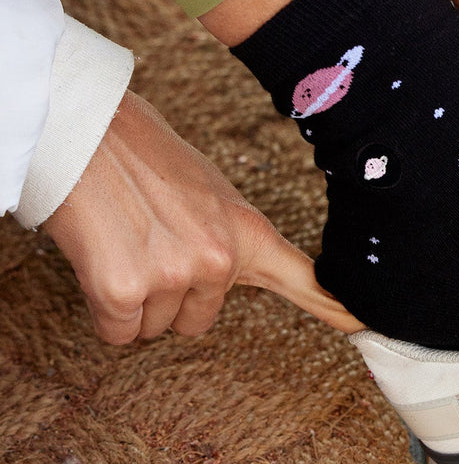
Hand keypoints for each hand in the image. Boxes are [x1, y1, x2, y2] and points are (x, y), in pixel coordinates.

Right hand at [44, 91, 362, 341]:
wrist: (88, 132)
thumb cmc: (145, 159)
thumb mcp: (212, 195)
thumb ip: (228, 237)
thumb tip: (231, 270)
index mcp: (248, 233)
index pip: (304, 281)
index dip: (336, 309)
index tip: (365, 325)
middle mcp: (219, 261)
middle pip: (197, 321)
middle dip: (172, 295)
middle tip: (151, 243)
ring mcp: (173, 276)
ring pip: (153, 326)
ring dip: (136, 298)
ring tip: (125, 242)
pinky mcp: (124, 291)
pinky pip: (118, 331)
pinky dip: (106, 310)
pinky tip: (102, 260)